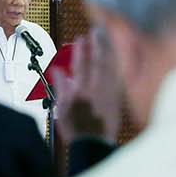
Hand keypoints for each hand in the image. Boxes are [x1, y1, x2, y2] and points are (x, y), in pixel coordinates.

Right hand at [53, 28, 120, 143]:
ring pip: (110, 67)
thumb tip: (58, 71)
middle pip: (98, 61)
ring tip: (106, 39)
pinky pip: (117, 76)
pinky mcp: (117, 98)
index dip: (81, 50)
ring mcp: (109, 93)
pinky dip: (116, 65)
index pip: (81, 65)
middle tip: (98, 31)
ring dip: (108, 51)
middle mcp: (96, 89)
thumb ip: (61, 87)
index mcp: (80, 91)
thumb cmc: (76, 128)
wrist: (93, 145)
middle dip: (98, 44)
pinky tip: (116, 57)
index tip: (81, 38)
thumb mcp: (62, 108)